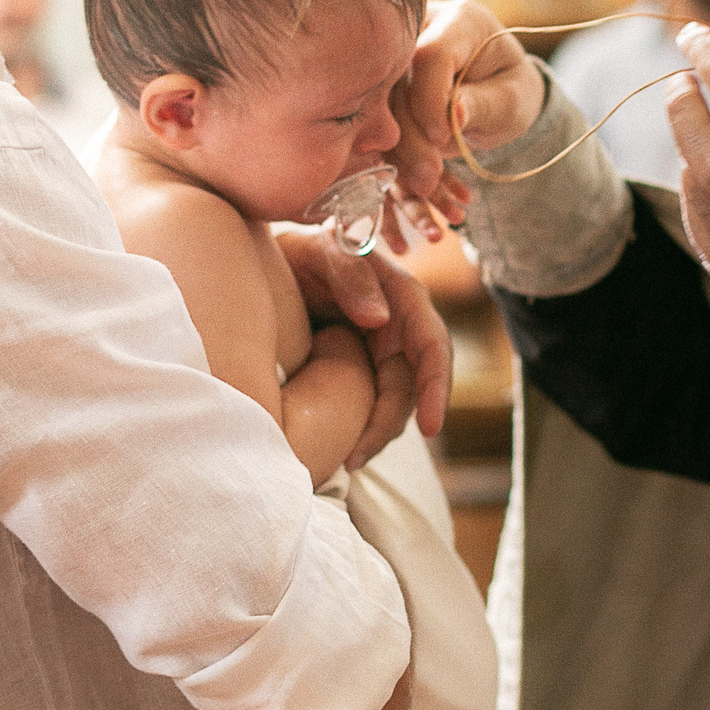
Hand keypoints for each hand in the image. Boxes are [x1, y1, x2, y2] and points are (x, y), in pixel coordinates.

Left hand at [278, 225, 450, 464]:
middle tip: (355, 457)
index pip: (433, 347)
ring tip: (343, 461)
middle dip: (389, 425)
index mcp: (403, 298)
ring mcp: (381, 352)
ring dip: (373, 433)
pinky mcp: (361, 369)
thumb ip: (351, 274)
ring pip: (392, 403)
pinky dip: (358, 427)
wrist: (274, 261)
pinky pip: (369, 404)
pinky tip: (338, 448)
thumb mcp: (323, 248)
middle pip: (411, 388)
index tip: (431, 428)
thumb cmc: (301, 248)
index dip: (436, 388)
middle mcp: (400, 329)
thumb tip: (380, 319)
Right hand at [391, 0, 544, 220]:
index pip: (428, 54)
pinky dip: (392, 176)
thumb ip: (483, 104)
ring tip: (424, 194)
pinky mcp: (380, 99)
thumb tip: (453, 116)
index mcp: (457, 22)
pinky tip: (411, 207)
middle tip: (427, 180)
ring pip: (379, 117)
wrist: (496, 97)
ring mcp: (392, 66)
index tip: (444, 137)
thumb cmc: (510, 91)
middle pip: (394, 87)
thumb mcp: (511, 99)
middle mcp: (416, 35)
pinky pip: (376, 136)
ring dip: (397, 162)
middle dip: (409, 140)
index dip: (430, 99)